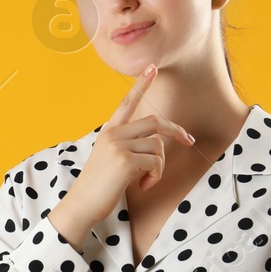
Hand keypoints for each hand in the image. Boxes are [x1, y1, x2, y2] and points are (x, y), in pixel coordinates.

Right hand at [54, 64, 194, 237]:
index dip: (141, 84)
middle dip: (176, 131)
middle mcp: (113, 134)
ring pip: (158, 146)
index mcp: (108, 131)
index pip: (127, 103)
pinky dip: (155, 177)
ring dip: (160, 166)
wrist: (82, 204)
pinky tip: (141, 186)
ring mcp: (118, 146)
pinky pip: (155, 162)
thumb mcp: (110, 158)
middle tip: (188, 141)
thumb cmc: (98, 185)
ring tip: (146, 179)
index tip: (152, 67)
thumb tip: (157, 143)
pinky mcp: (125, 161)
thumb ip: (127, 145)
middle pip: (155, 122)